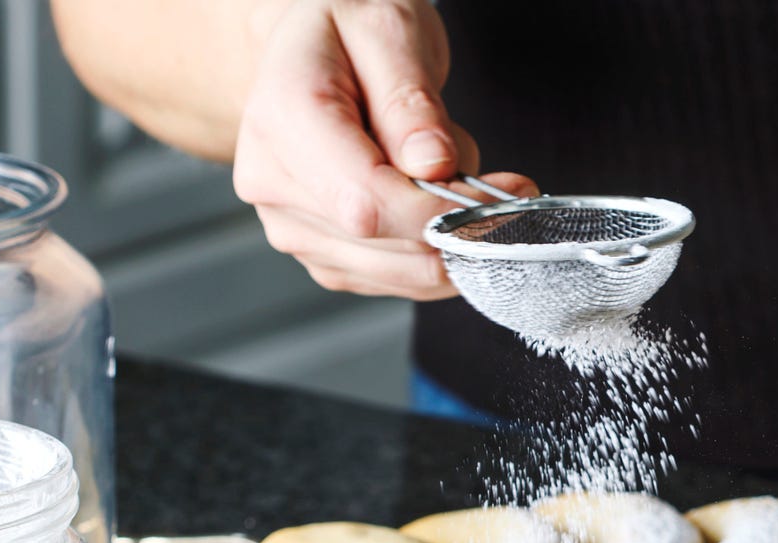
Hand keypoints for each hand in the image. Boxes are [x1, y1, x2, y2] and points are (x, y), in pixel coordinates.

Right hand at [230, 0, 537, 299]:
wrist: (313, 45)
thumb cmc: (348, 28)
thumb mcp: (389, 32)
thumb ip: (411, 100)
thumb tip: (434, 167)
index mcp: (283, 119)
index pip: (366, 203)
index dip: (442, 214)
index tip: (500, 196)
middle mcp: (272, 182)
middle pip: (383, 243)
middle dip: (458, 225)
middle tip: (505, 187)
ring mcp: (290, 224)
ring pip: (395, 272)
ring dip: (448, 238)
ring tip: (457, 176)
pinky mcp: (319, 251)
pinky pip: (391, 279)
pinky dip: (431, 252)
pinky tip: (433, 204)